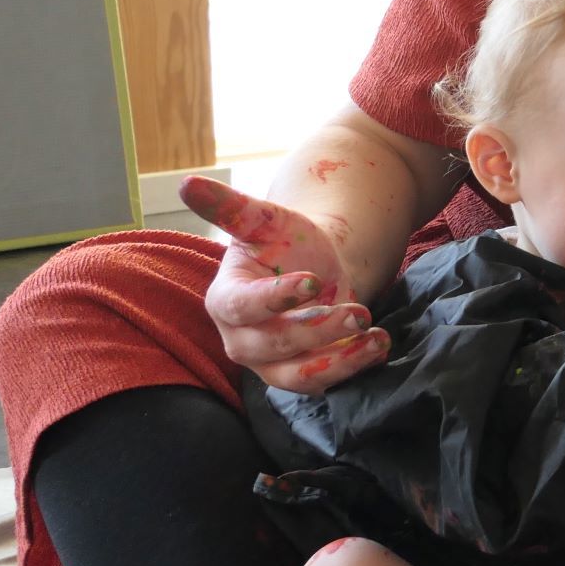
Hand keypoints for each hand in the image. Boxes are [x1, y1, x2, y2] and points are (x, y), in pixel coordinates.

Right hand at [182, 176, 388, 394]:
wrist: (314, 264)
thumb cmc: (282, 241)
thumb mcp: (263, 220)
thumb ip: (230, 207)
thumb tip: (186, 183)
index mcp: (225, 299)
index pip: (242, 307)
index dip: (274, 298)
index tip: (313, 280)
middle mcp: (242, 338)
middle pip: (273, 345)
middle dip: (317, 331)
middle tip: (358, 311)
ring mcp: (270, 362)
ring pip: (299, 375)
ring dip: (340, 360)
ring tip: (376, 337)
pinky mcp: (301, 372)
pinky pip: (323, 382)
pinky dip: (352, 367)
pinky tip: (378, 347)